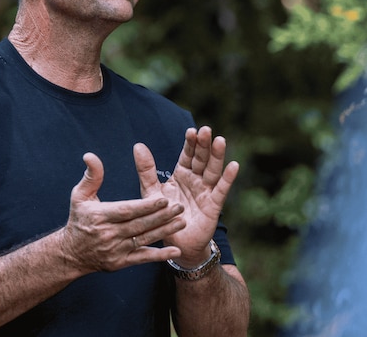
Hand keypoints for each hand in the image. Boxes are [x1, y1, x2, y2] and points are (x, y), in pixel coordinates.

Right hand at [60, 152, 185, 273]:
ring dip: (164, 231)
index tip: (163, 199)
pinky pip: (143, 258)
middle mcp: (108, 234)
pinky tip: (176, 251)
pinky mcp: (121, 263)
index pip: (126, 210)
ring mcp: (115, 250)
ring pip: (144, 239)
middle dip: (161, 216)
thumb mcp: (79, 196)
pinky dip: (160, 256)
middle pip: (139, 224)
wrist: (71, 253)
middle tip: (180, 207)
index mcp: (99, 216)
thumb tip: (90, 156)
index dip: (145, 206)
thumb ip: (91, 176)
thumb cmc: (78, 220)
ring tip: (182, 222)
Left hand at [134, 126, 239, 266]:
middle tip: (206, 129)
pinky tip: (233, 165)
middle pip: (201, 159)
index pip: (187, 155)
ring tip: (220, 140)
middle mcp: (196, 180)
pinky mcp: (213, 205)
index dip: (190, 143)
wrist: (174, 242)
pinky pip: (221, 190)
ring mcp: (206, 191)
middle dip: (204, 145)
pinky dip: (228, 178)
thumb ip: (145, 169)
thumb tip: (138, 145)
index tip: (191, 130)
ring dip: (217, 156)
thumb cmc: (162, 215)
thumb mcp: (150, 190)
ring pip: (213, 170)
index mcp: (181, 174)